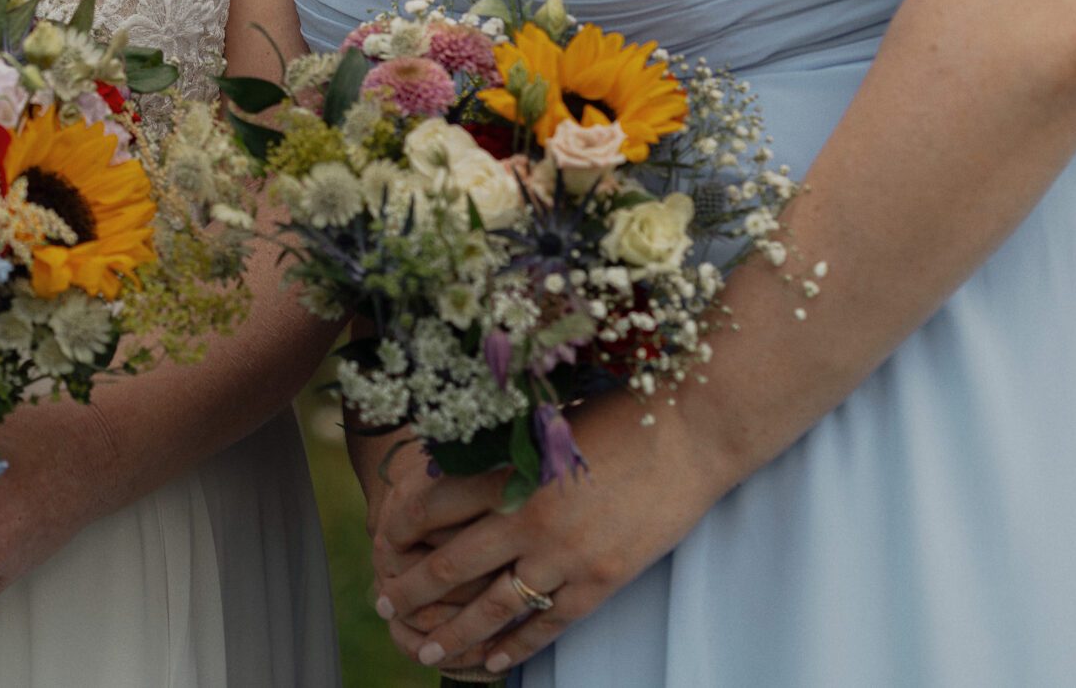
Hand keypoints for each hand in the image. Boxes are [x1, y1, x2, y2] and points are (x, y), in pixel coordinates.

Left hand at [373, 395, 728, 676]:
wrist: (691, 432)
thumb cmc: (616, 414)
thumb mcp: (544, 424)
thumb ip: (501, 452)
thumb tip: (446, 467)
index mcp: (510, 470)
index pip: (432, 505)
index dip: (401, 526)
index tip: (384, 538)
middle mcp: (530, 519)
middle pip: (451, 564)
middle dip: (411, 589)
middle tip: (384, 603)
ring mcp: (567, 556)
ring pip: (494, 607)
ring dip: (454, 633)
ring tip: (426, 651)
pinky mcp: (602, 581)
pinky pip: (548, 624)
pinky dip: (517, 647)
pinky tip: (492, 662)